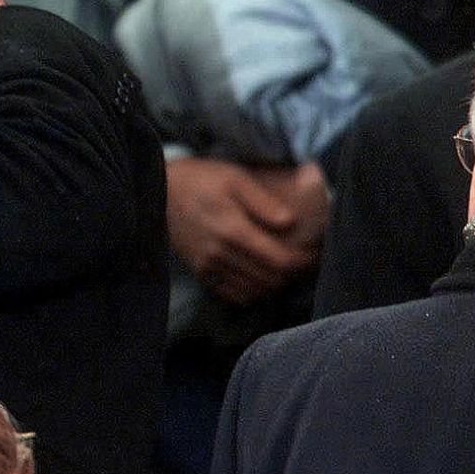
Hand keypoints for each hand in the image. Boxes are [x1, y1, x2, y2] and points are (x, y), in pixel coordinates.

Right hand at [167, 158, 327, 304]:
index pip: (280, 261)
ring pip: (255, 290)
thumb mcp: (235, 178)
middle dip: (295, 273)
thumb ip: (263, 201)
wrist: (159, 190)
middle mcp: (220, 254)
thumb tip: (290, 223)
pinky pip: (234, 294)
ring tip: (287, 269)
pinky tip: (261, 277)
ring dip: (276, 284)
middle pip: (271, 279)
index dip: (304, 262)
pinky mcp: (200, 272)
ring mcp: (208, 266)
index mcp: (232, 230)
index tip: (315, 253)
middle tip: (306, 261)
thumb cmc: (201, 179)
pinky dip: (253, 291)